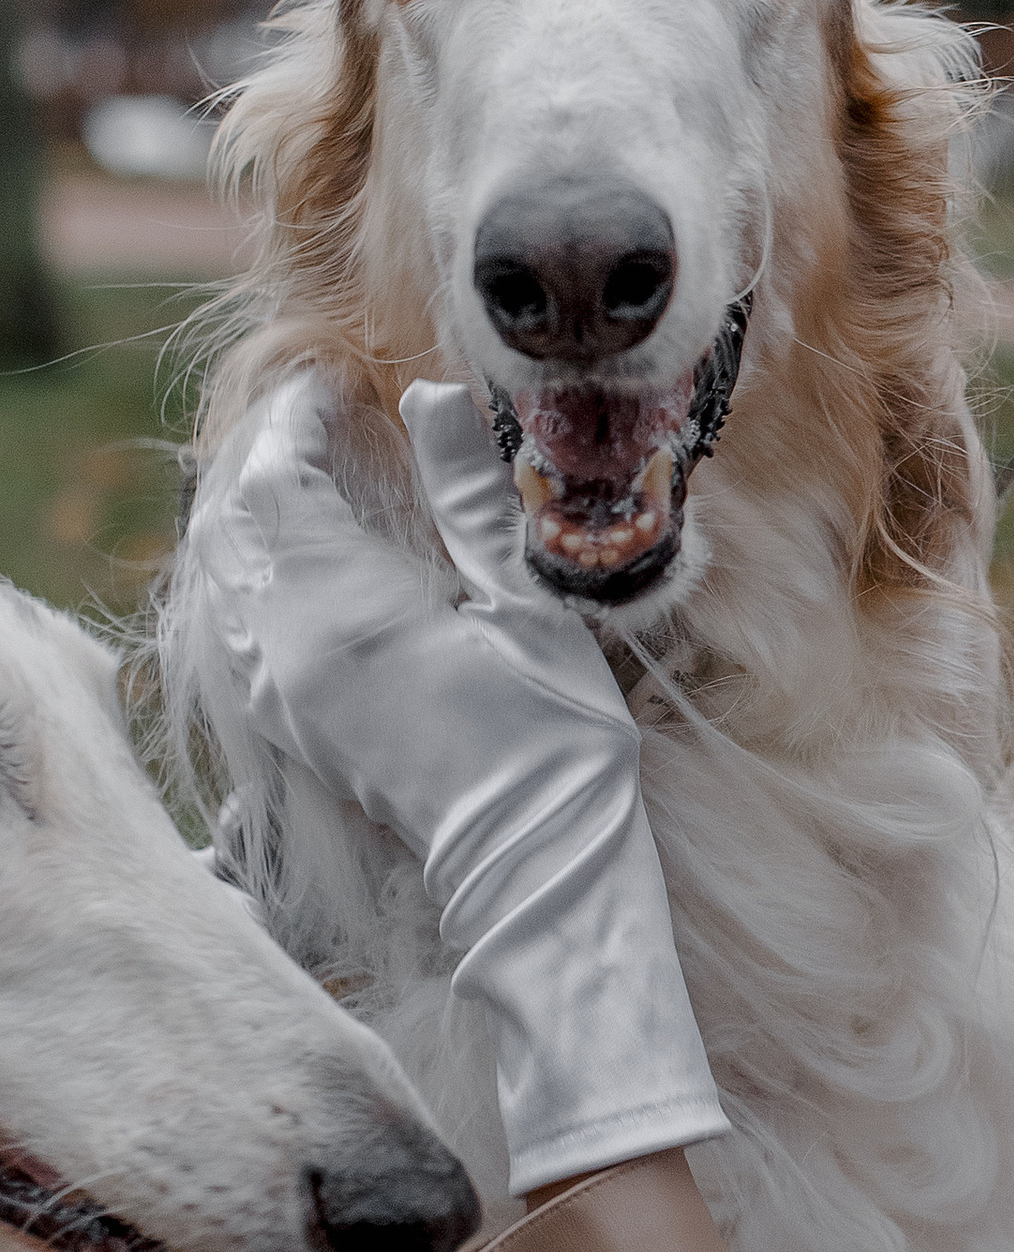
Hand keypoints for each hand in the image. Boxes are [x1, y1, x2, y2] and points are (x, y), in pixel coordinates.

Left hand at [192, 374, 726, 1196]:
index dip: (299, 419)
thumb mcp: (527, 600)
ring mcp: (278, 691)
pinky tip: (303, 558)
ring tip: (311, 475)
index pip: (277, 480)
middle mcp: (287, 648)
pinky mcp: (287, 723)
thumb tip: (432, 399)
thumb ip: (469, 494)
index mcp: (343, 608)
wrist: (530, 865)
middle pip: (232, 521)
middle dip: (270, 458)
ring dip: (255, 512)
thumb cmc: (552, 737)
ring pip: (223, 572)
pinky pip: (235, 621)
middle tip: (325, 420)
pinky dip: (255, 568)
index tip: (344, 387)